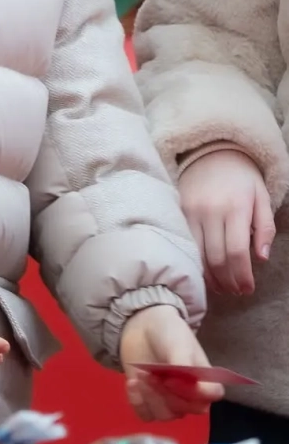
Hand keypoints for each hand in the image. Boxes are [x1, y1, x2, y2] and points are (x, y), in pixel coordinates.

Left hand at [120, 305, 222, 421]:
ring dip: (151, 397)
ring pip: (165, 415)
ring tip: (140, 376)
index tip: (173, 378)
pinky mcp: (149, 401)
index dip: (195, 392)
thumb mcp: (178, 343)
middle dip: (167, 393)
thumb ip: (184, 363)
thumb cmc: (167, 332)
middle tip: (151, 375)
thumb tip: (185, 384)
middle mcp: (190, 395)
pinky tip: (131, 383)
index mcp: (204, 378)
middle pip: (186, 409)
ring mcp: (169, 400)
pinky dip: (138, 402)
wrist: (141, 326)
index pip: (211, 395)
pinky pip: (146, 415)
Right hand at [178, 149, 273, 294]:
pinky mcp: (179, 212)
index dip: (242, 276)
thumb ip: (265, 228)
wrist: (211, 152)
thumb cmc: (242, 178)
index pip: (237, 251)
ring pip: (199, 254)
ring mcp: (192, 211)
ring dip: (211, 277)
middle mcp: (211, 210)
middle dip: (228, 281)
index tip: (247, 289)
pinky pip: (187, 244)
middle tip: (236, 291)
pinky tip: (206, 271)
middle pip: (217, 258)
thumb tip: (261, 258)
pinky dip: (196, 262)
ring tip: (222, 286)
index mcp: (236, 207)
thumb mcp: (262, 197)